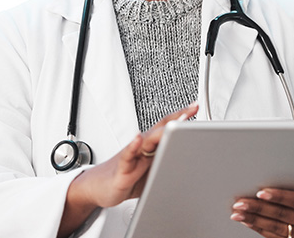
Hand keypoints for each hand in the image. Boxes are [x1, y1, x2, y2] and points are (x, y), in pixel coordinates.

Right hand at [73, 101, 198, 206]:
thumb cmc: (126, 177)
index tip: (195, 107)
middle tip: (192, 108)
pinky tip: (138, 139)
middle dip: (177, 118)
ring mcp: (131, 156)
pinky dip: (132, 146)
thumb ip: (167, 163)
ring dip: (161, 132)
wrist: (97, 187)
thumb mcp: (153, 171)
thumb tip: (191, 163)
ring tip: (174, 123)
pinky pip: (127, 156)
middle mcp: (141, 147)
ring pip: (146, 140)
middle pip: (160, 128)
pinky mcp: (121, 170)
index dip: (182, 117)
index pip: (168, 128)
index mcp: (150, 147)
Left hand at [230, 171, 293, 237]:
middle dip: (258, 208)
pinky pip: (273, 236)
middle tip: (240, 202)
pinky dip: (258, 228)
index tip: (260, 192)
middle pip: (282, 215)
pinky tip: (247, 220)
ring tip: (237, 212)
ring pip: (275, 228)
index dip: (279, 196)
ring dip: (253, 219)